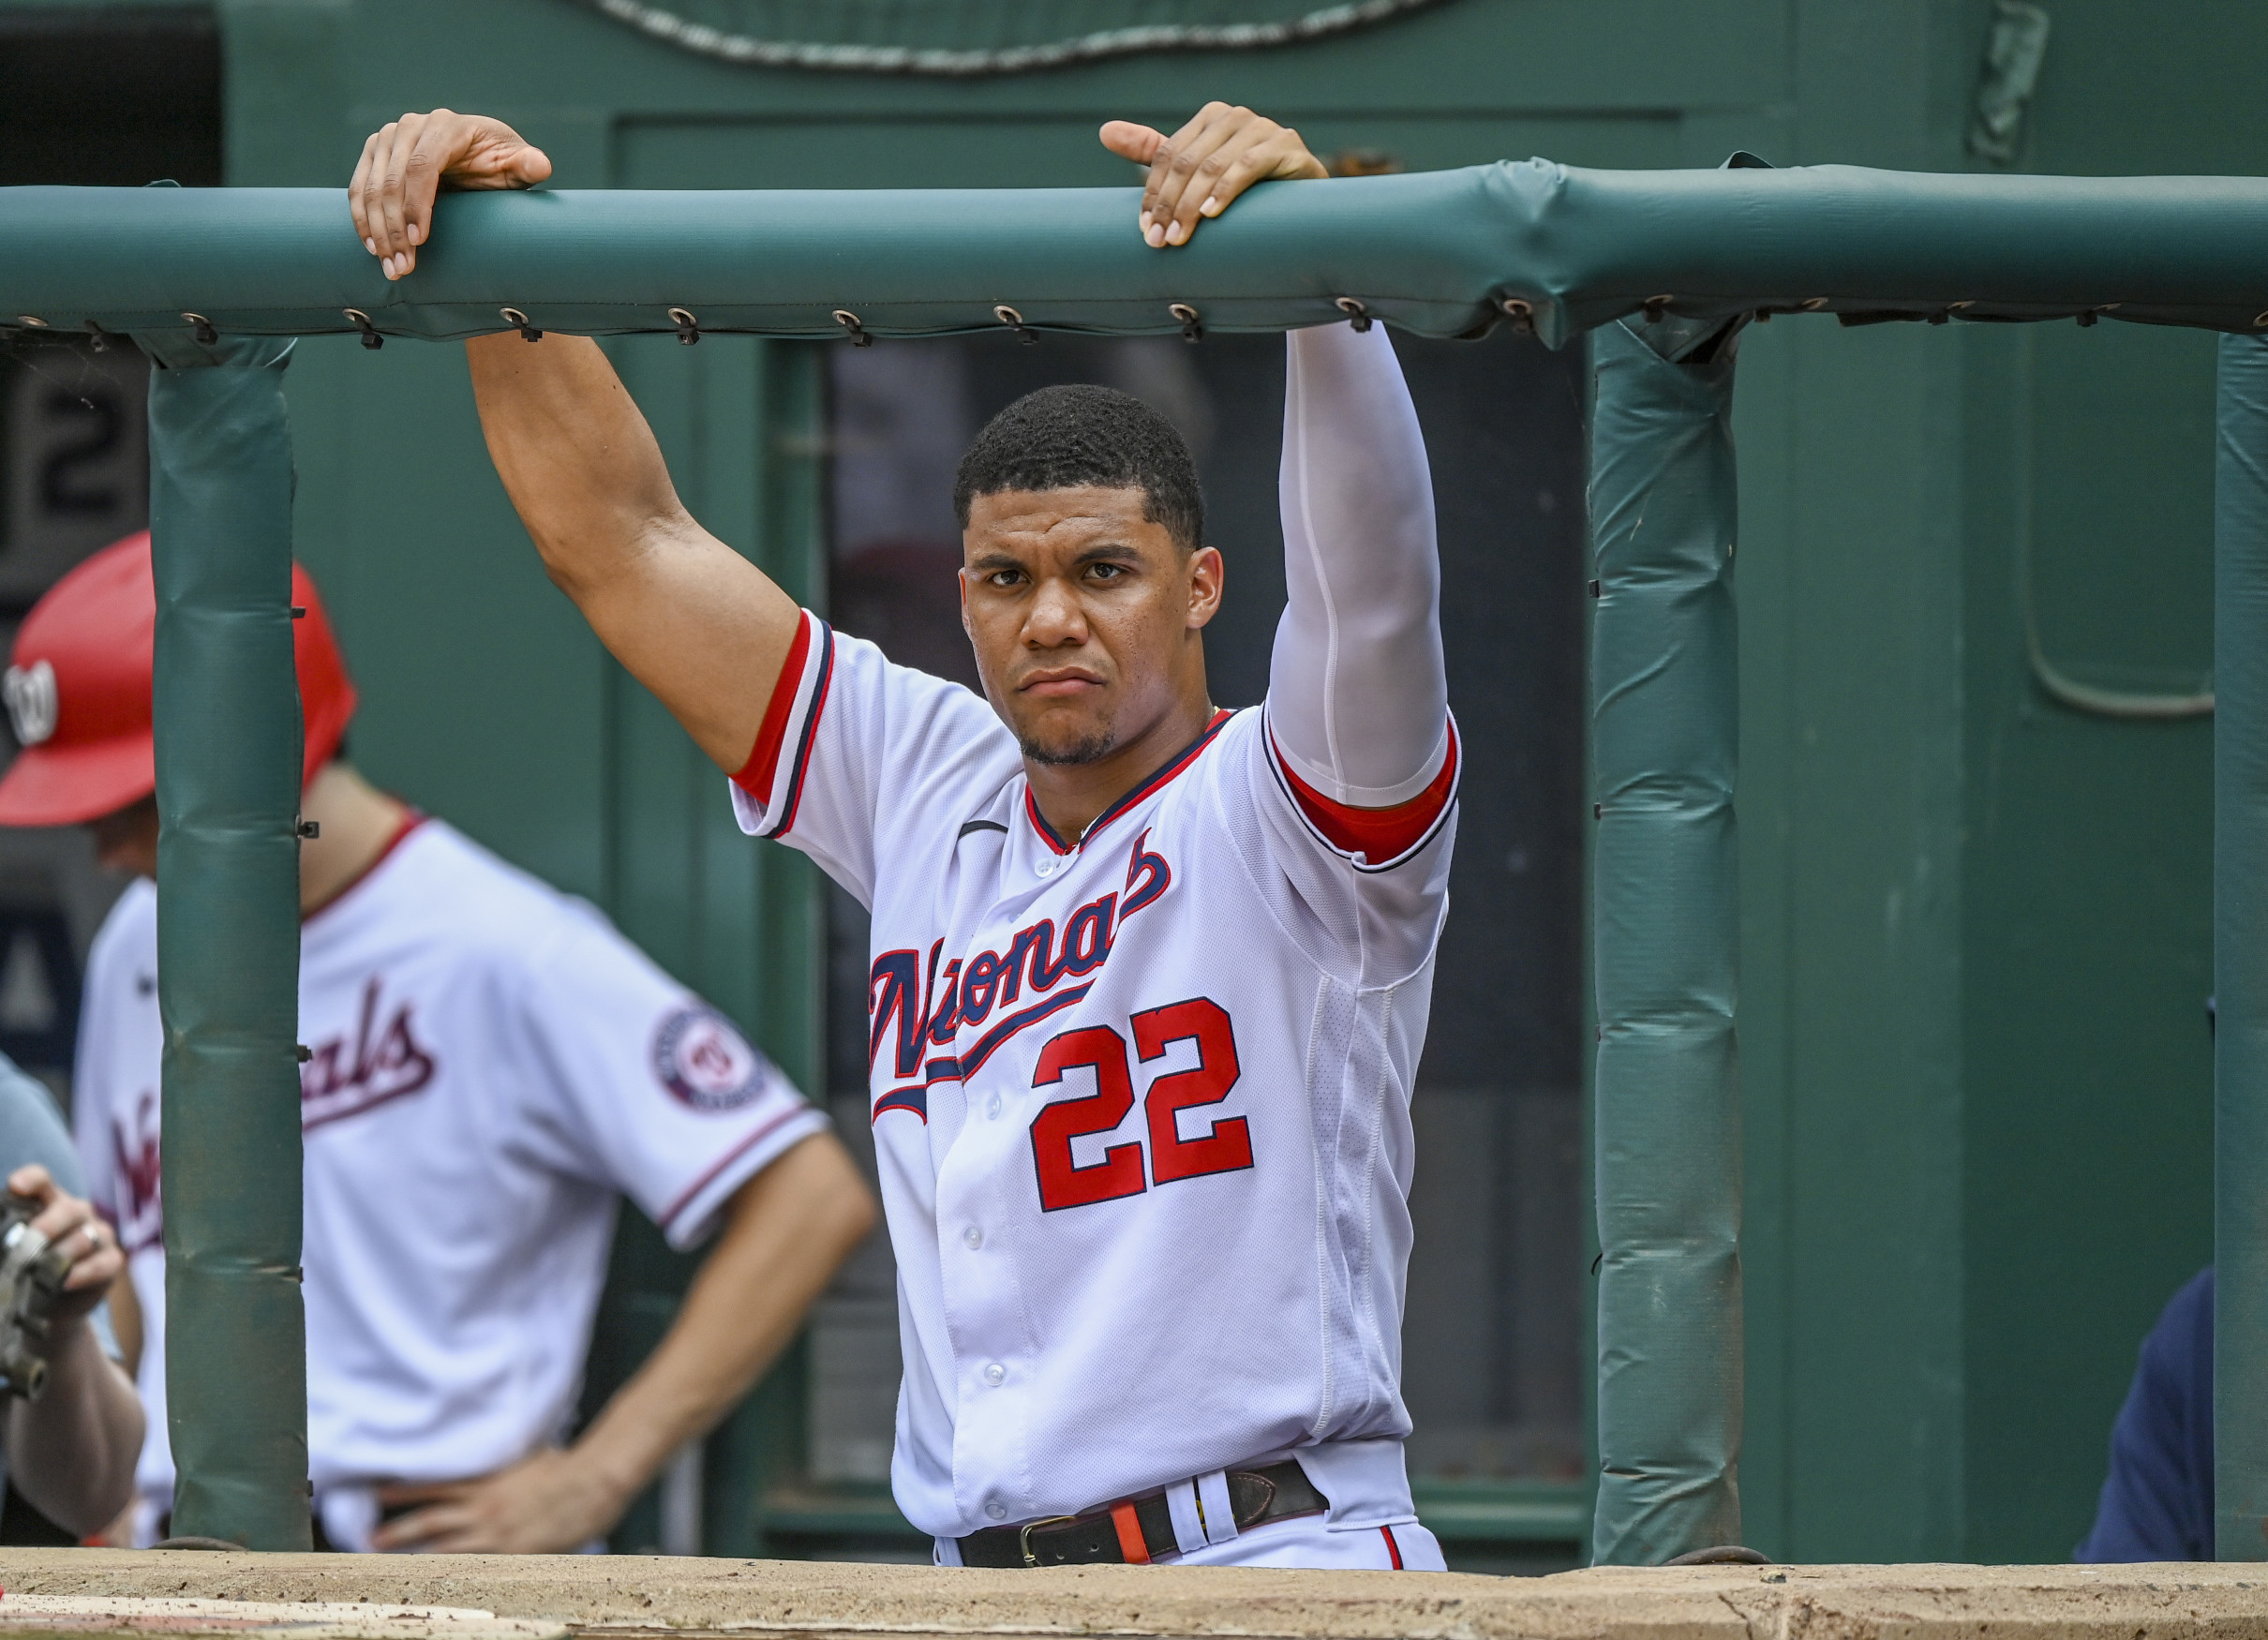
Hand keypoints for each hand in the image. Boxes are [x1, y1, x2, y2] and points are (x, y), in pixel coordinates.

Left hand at [8, 1166, 120, 1325]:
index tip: (16, 1186)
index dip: (31, 1180)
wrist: (53, 1301)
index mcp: (48, 1202)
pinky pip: (101, 1263)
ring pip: (85, 1237)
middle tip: (29, 1242)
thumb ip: (6, 1237)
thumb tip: (1, 1241)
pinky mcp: (112, 1259)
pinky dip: (83, 1272)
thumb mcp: (13, 1250)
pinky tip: (65, 1281)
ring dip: (60, 1256)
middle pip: (68, 1209)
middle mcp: (76, 1212)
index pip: (42, 1181)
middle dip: (48, 1225)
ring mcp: (98, 1234)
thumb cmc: (28, 1266)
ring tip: (39, 1273)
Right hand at [349, 111, 551, 281]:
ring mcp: (389, 138)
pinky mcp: (375, 153)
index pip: (423, 165)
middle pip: (392, 181)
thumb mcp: (515, 164)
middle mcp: (411, 126)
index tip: (418, 240)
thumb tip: (539, 165)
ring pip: (372, 188)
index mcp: (447, 126)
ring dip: (377, 231)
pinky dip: (362, 219)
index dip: (417, 204)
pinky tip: (373, 247)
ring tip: (392, 267)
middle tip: (403, 268)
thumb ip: (527, 164)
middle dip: (395, 229)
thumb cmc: (497, 161)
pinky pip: (359, 188)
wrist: (475, 154)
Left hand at [372, 1447, 629, 1553]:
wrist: (590, 1484)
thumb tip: (487, 1459)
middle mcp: (484, 1509)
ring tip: (394, 1562)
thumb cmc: (563, 1467)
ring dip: (416, 1555)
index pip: (434, 1487)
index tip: (377, 1491)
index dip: (404, 1490)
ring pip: (446, 1548)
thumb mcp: (524, 1457)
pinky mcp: (511, 1553)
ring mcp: (496, 1534)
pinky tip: (440, 1577)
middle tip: (370, 1537)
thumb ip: (500, 1465)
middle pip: (431, 1522)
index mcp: (485, 1482)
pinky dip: (455, 1570)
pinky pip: (476, 1563)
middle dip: (398, 1531)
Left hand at [1100, 103, 1327, 248]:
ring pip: (1214, 166)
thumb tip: (1104, 131)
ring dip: (1192, 205)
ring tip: (1180, 238)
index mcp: (1211, 119)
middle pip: (1188, 161)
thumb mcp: (1196, 172)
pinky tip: (1212, 213)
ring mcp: (1264, 128)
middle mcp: (1236, 117)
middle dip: (1169, 205)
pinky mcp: (1288, 146)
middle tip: (1159, 242)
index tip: (1145, 230)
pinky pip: (1249, 165)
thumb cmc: (1248, 191)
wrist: (1304, 209)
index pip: (1169, 155)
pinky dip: (1227, 190)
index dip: (1153, 193)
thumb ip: (1154, 151)